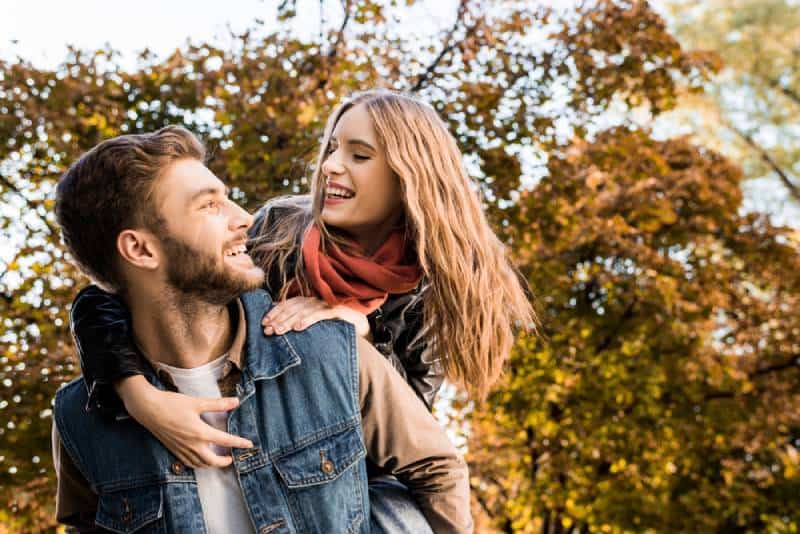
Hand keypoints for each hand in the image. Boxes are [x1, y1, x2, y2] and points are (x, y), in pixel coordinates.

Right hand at [116, 375, 253, 468]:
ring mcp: (182, 449)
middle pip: (212, 461)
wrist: (148, 409)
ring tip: (218, 459)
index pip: (225, 440)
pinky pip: (189, 463)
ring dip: (211, 464)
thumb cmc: (172, 404)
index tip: (249, 444)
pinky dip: (198, 464)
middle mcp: (192, 445)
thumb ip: (218, 404)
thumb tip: (236, 401)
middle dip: (224, 461)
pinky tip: (200, 459)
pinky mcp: (174, 450)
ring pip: (200, 464)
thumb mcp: (197, 402)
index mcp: (200, 432)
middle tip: (232, 457)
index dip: (239, 443)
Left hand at [262, 296, 369, 337]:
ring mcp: (326, 304)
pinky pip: (320, 314)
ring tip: (279, 330)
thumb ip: (300, 322)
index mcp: (309, 301)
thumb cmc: (334, 326)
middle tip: (268, 330)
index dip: (275, 311)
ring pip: (304, 310)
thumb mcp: (314, 323)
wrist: (359, 326)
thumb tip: (278, 328)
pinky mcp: (336, 311)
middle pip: (293, 307)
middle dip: (279, 319)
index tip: (264, 322)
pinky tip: (299, 327)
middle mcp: (316, 300)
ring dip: (290, 321)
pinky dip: (308, 320)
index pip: (288, 303)